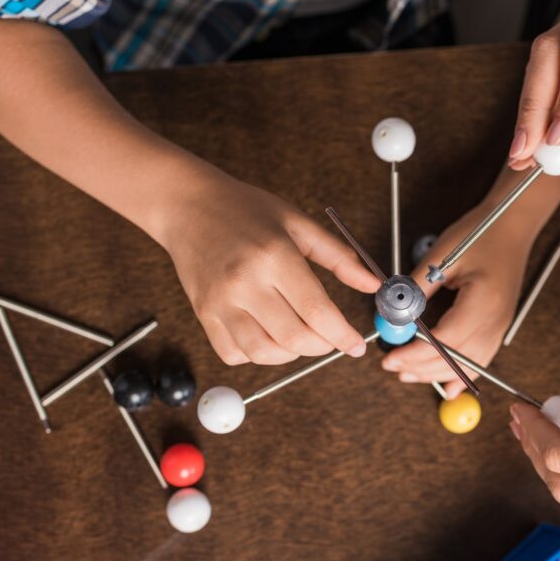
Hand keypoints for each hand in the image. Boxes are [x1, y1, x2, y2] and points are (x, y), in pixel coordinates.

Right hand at [160, 172, 380, 364]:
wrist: (188, 205)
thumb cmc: (246, 210)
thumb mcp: (298, 223)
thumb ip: (339, 257)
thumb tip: (372, 284)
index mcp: (274, 256)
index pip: (316, 311)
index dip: (342, 335)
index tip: (356, 345)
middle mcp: (245, 282)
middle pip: (294, 339)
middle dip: (323, 346)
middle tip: (330, 337)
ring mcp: (220, 302)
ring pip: (264, 353)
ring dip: (291, 355)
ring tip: (300, 335)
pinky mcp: (202, 313)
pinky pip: (235, 354)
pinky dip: (258, 354)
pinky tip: (268, 333)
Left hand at [381, 201, 533, 396]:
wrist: (512, 225)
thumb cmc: (481, 233)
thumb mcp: (442, 256)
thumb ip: (417, 287)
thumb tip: (392, 310)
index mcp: (483, 302)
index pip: (446, 340)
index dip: (416, 353)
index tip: (391, 357)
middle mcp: (495, 320)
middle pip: (455, 358)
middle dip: (420, 367)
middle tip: (391, 366)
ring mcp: (500, 326)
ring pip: (467, 364)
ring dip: (436, 374)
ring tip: (407, 375)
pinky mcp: (498, 326)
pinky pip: (480, 359)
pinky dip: (462, 375)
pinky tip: (448, 387)